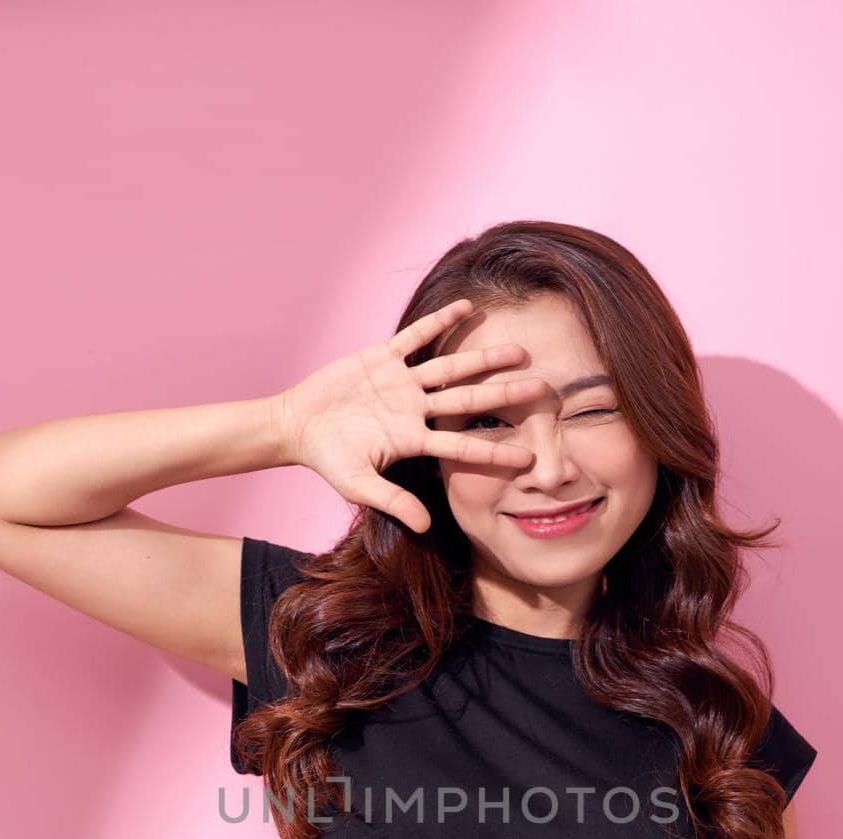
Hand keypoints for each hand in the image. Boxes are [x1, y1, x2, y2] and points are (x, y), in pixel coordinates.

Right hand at [278, 297, 550, 534]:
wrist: (298, 426)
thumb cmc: (329, 459)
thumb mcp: (359, 485)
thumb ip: (394, 502)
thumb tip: (427, 527)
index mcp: (413, 440)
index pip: (462, 448)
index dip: (495, 451)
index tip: (530, 457)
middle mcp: (415, 410)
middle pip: (468, 402)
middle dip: (504, 396)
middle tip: (544, 390)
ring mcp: (402, 383)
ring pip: (451, 368)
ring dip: (482, 359)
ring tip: (518, 351)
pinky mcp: (382, 358)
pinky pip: (416, 338)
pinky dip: (439, 322)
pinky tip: (467, 307)